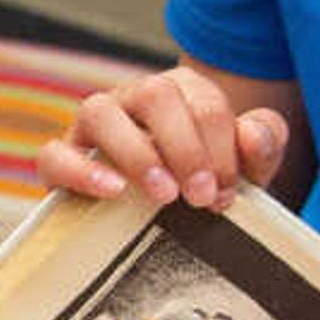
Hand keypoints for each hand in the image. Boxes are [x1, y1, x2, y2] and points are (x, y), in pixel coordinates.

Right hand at [36, 66, 289, 210]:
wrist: (162, 227)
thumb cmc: (205, 189)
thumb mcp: (246, 170)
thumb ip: (263, 144)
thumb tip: (251, 133)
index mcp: (182, 91)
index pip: (203, 100)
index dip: (220, 146)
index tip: (226, 193)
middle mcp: (134, 98)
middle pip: (154, 94)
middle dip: (184, 148)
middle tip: (201, 198)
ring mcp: (93, 127)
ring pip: (99, 111)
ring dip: (136, 153)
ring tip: (162, 196)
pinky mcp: (62, 160)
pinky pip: (55, 154)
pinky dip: (81, 170)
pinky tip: (112, 191)